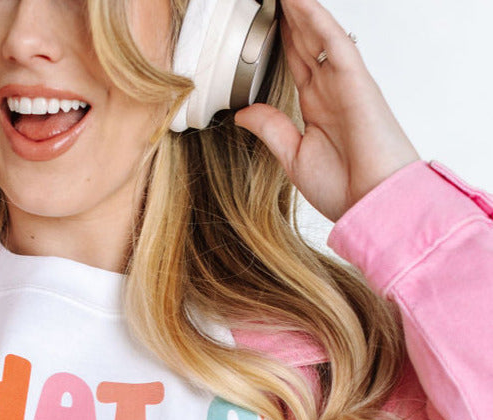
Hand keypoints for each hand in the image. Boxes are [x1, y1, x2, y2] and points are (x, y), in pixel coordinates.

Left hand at [233, 0, 420, 222]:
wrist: (373, 203)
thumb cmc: (345, 187)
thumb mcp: (293, 157)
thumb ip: (270, 129)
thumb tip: (243, 112)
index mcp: (316, 106)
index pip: (295, 61)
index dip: (280, 37)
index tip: (263, 18)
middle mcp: (330, 89)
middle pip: (305, 41)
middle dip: (288, 15)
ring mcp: (344, 83)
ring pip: (319, 34)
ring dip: (300, 9)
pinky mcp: (356, 82)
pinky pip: (335, 42)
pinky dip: (317, 19)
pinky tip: (300, 2)